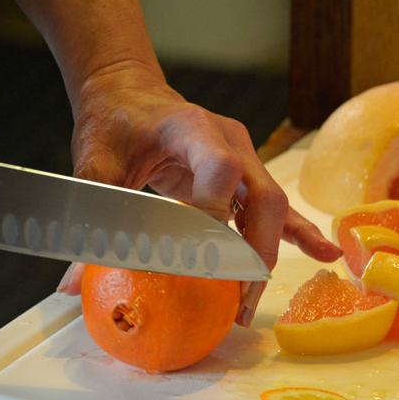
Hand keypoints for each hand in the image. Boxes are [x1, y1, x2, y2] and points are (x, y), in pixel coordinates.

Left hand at [57, 62, 341, 325]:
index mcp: (193, 130)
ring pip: (274, 210)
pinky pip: (278, 207)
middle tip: (234, 303)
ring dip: (265, 258)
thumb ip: (91, 222)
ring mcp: (245, 157)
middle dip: (253, 256)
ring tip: (249, 305)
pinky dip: (299, 234)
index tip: (199, 259)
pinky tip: (325, 254)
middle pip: (263, 199)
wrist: (131, 94)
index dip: (217, 215)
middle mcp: (231, 141)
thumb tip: (72, 288)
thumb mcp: (94, 167)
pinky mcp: (246, 175)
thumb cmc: (114, 123)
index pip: (222, 170)